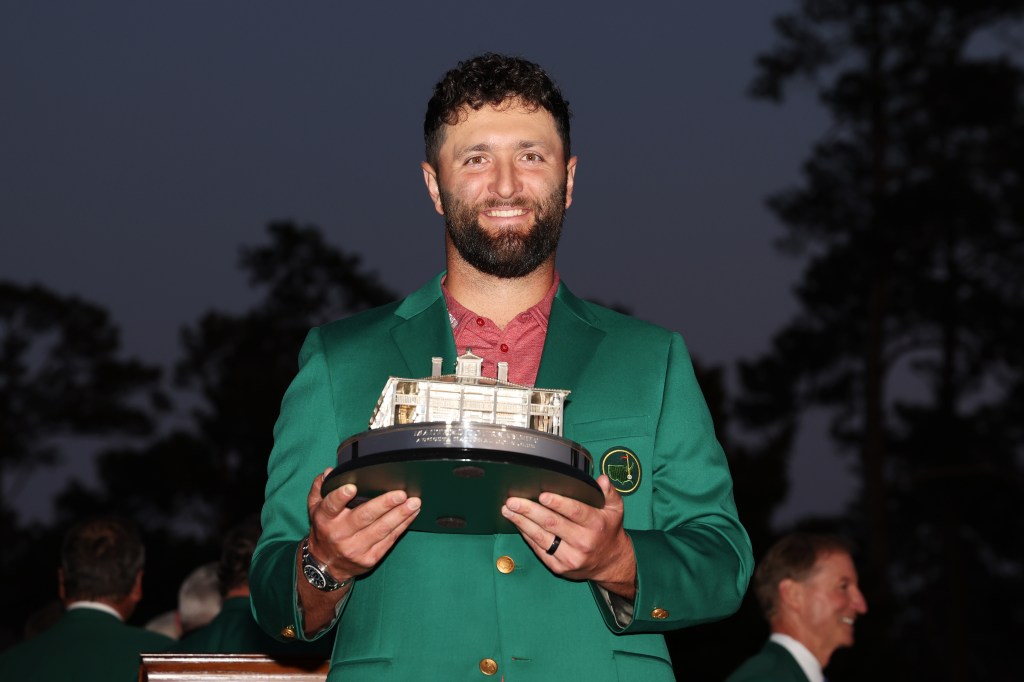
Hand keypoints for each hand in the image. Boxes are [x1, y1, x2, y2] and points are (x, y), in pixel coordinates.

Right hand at [306, 468, 420, 581]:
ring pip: (381, 529)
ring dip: (400, 515)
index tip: (351, 488)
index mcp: (325, 519)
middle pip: (364, 517)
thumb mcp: (315, 508)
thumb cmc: (324, 530)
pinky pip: (389, 540)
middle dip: (384, 504)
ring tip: (414, 503)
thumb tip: (329, 471)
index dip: (340, 497)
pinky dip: (402, 526)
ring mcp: (355, 548)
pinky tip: (411, 515)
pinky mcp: (370, 558)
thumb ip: (320, 488)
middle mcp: (340, 534)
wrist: (327, 565)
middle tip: (401, 494)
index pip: (331, 506)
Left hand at [501, 475, 635, 598]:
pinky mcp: (559, 567)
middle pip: (552, 524)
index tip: (542, 495)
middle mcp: (583, 542)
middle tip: (513, 501)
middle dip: (530, 511)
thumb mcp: (616, 510)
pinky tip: (518, 524)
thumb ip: (609, 492)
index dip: (558, 503)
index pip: (575, 512)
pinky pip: (539, 549)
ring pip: (541, 537)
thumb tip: (601, 479)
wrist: (609, 563)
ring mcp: (570, 557)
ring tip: (508, 510)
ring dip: (522, 523)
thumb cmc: (608, 530)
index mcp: (596, 525)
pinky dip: (526, 535)